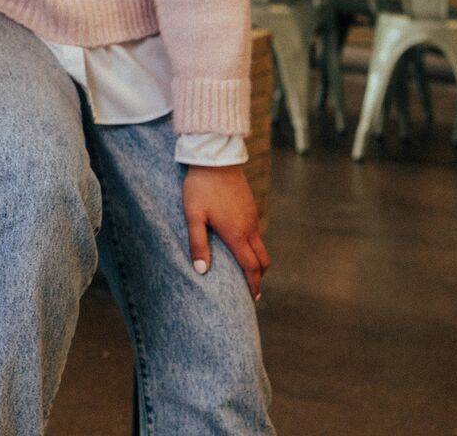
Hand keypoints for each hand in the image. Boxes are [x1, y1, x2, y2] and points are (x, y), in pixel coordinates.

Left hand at [182, 164, 269, 300]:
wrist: (215, 159)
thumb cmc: (200, 188)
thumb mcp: (193, 216)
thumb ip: (197, 244)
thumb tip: (201, 271)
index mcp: (236, 234)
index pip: (251, 267)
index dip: (253, 284)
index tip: (253, 298)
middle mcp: (249, 228)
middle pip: (262, 260)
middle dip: (259, 276)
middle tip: (252, 290)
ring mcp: (252, 217)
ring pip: (261, 246)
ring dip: (257, 261)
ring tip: (245, 270)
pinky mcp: (250, 207)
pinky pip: (257, 233)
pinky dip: (254, 246)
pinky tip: (241, 246)